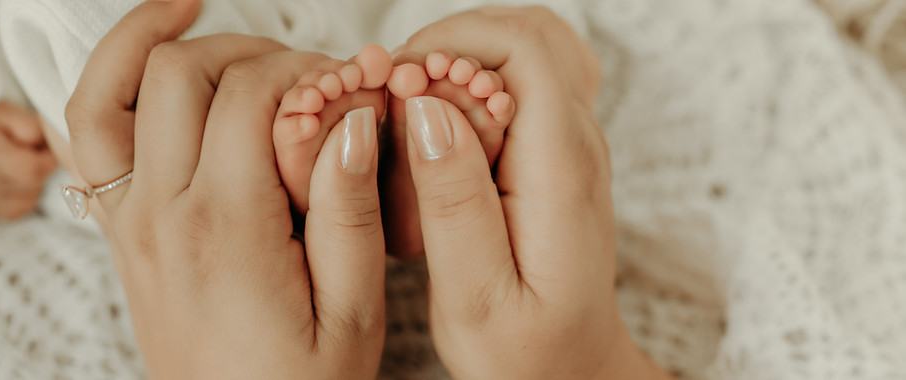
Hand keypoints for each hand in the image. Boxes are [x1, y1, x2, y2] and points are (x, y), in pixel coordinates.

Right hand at [0, 102, 56, 218]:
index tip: (45, 148)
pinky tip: (17, 179)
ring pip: (30, 198)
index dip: (47, 159)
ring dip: (35, 182)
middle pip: (32, 184)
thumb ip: (29, 126)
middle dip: (42, 168)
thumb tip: (44, 145)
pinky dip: (27, 194)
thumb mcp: (5, 112)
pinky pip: (22, 208)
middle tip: (34, 154)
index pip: (29, 169)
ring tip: (22, 165)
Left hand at [65, 0, 384, 377]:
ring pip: (111, 89)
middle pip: (182, 74)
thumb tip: (351, 121)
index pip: (252, 96)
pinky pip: (89, 134)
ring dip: (150, 37)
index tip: (347, 88)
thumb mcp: (352, 312)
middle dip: (251, 49)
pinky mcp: (123, 231)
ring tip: (193, 7)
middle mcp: (165, 215)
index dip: (307, 71)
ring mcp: (132, 220)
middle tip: (305, 75)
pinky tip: (149, 60)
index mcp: (228, 229)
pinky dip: (109, 80)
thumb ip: (352, 210)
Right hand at [394, 7, 668, 378]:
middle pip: (529, 31)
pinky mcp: (555, 153)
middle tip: (397, 91)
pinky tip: (438, 124)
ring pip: (525, 48)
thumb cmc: (525, 351)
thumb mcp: (476, 294)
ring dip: (460, 58)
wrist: (573, 371)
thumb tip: (427, 109)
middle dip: (451, 41)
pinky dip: (473, 82)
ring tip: (412, 105)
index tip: (399, 86)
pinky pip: (520, 82)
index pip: (524, 48)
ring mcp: (571, 143)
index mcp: (560, 169)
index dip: (452, 44)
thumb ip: (453, 200)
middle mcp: (578, 143)